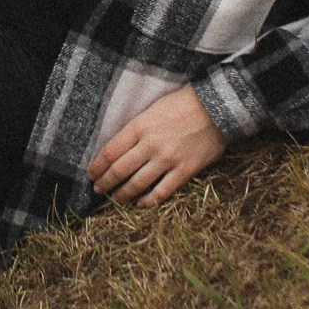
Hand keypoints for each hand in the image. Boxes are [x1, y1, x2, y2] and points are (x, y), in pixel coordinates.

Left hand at [88, 85, 224, 207]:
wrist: (217, 107)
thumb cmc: (183, 104)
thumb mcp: (153, 108)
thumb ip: (137, 127)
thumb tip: (120, 147)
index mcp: (140, 126)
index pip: (110, 151)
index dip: (97, 166)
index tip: (91, 174)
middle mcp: (150, 144)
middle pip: (120, 170)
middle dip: (105, 183)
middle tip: (98, 190)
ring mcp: (168, 159)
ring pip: (137, 184)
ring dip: (122, 195)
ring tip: (115, 200)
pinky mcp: (185, 170)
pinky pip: (162, 192)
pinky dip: (149, 201)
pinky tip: (141, 204)